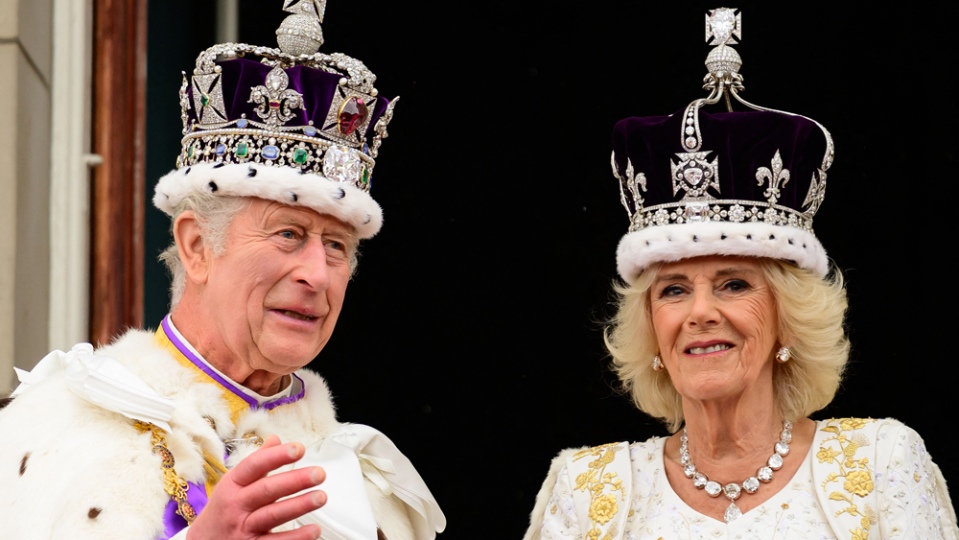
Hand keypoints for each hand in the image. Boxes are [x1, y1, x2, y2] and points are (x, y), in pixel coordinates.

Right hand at [187, 435, 326, 539]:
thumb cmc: (223, 511)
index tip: (299, 448)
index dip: (276, 457)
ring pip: (272, 515)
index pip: (254, 466)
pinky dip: (295, 537)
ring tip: (321, 497)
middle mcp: (236, 506)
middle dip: (294, 480)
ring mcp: (243, 528)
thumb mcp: (233, 484)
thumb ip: (257, 463)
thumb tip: (276, 439)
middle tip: (319, 473)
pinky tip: (313, 529)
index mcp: (232, 485)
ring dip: (299, 506)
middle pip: (266, 490)